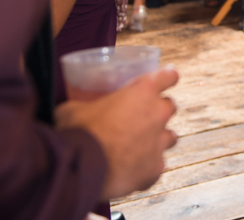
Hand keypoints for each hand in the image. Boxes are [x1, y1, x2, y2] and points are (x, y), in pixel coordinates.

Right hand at [55, 67, 179, 199]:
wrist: (81, 167)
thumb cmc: (78, 132)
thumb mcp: (74, 108)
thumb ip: (84, 105)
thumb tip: (74, 109)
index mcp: (142, 92)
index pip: (168, 76)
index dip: (167, 76)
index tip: (167, 78)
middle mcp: (157, 115)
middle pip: (170, 107)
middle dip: (158, 110)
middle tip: (141, 117)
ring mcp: (159, 143)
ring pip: (170, 137)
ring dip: (158, 138)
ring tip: (140, 145)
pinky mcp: (155, 168)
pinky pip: (157, 165)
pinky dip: (147, 166)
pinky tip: (132, 169)